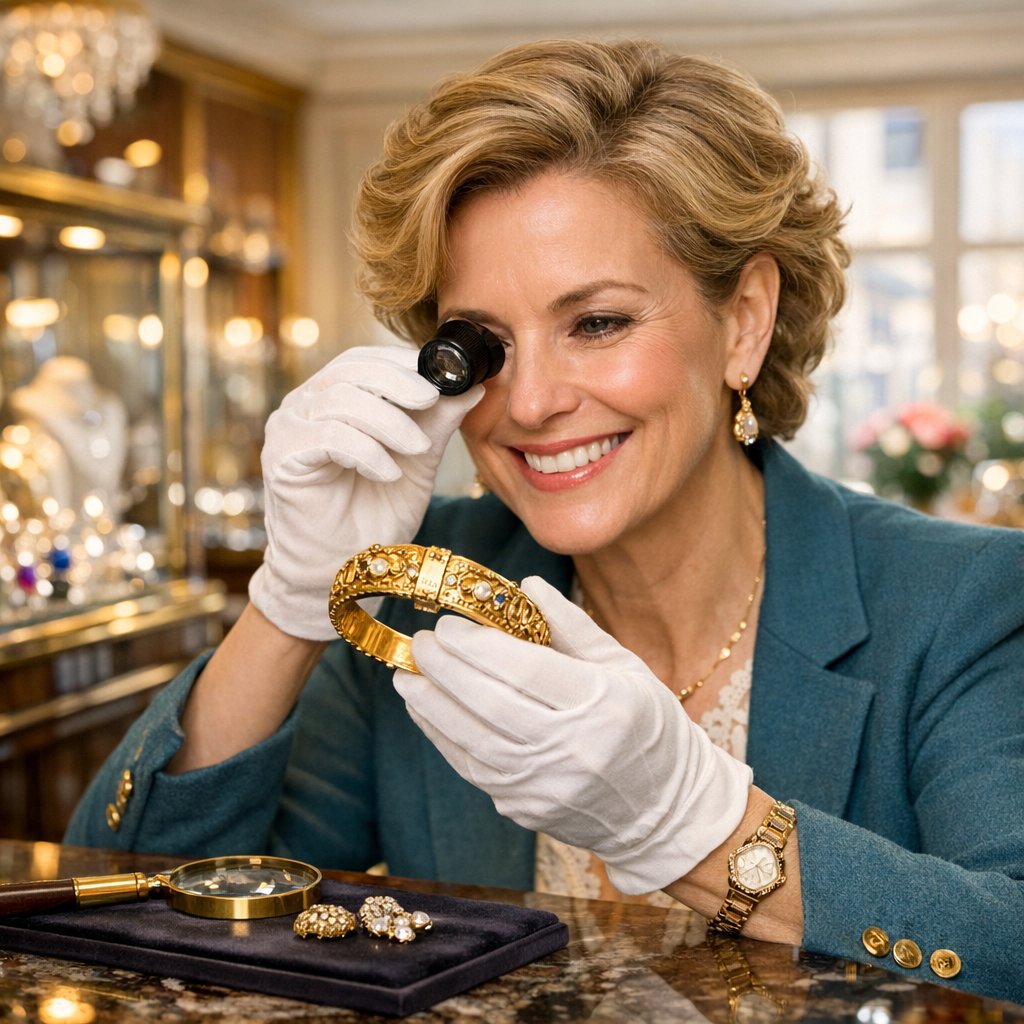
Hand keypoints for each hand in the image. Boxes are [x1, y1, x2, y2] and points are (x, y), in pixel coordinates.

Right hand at [248, 345, 481, 639]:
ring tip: (416, 449)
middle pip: (350, 370)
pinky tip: (388, 472)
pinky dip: (366, 450)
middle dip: (398, 382)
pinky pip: (328, 436)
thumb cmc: (375, 515)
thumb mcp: (418, 460)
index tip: (443, 375)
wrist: (343, 569)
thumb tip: (473, 385)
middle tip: (432, 400)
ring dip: (388, 421)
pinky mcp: (283, 456)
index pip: (364, 360)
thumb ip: (438, 422)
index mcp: (334, 397)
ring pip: (341, 400)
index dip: (403, 362)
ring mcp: (289, 428)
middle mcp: (306, 405)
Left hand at [394, 576, 752, 893]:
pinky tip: (426, 710)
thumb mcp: (624, 667)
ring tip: (407, 674)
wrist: (666, 811)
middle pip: (491, 703)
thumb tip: (525, 587)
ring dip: (430, 705)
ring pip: (472, 740)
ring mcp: (546, 786)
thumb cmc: (649, 727)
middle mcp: (572, 749)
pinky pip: (473, 768)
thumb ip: (571, 626)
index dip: (480, 646)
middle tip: (421, 642)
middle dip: (446, 669)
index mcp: (603, 705)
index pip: (528, 670)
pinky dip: (443, 736)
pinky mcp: (526, 809)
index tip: (450, 623)